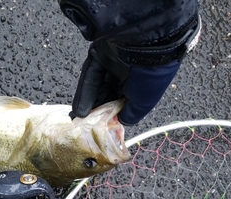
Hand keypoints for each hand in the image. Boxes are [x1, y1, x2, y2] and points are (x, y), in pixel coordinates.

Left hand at [59, 0, 200, 124]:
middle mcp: (127, 72)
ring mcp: (112, 62)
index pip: (124, 101)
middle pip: (108, 94)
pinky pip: (90, 75)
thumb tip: (121, 123)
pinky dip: (84, 93)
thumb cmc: (151, 73)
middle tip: (87, 126)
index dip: (113, 114)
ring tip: (80, 120)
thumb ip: (131, 114)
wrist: (145, 39)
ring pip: (98, 87)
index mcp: (141, 82)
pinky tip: (79, 109)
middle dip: (98, 110)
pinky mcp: (99, 53)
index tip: (103, 127)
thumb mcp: (144, 101)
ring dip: (89, 104)